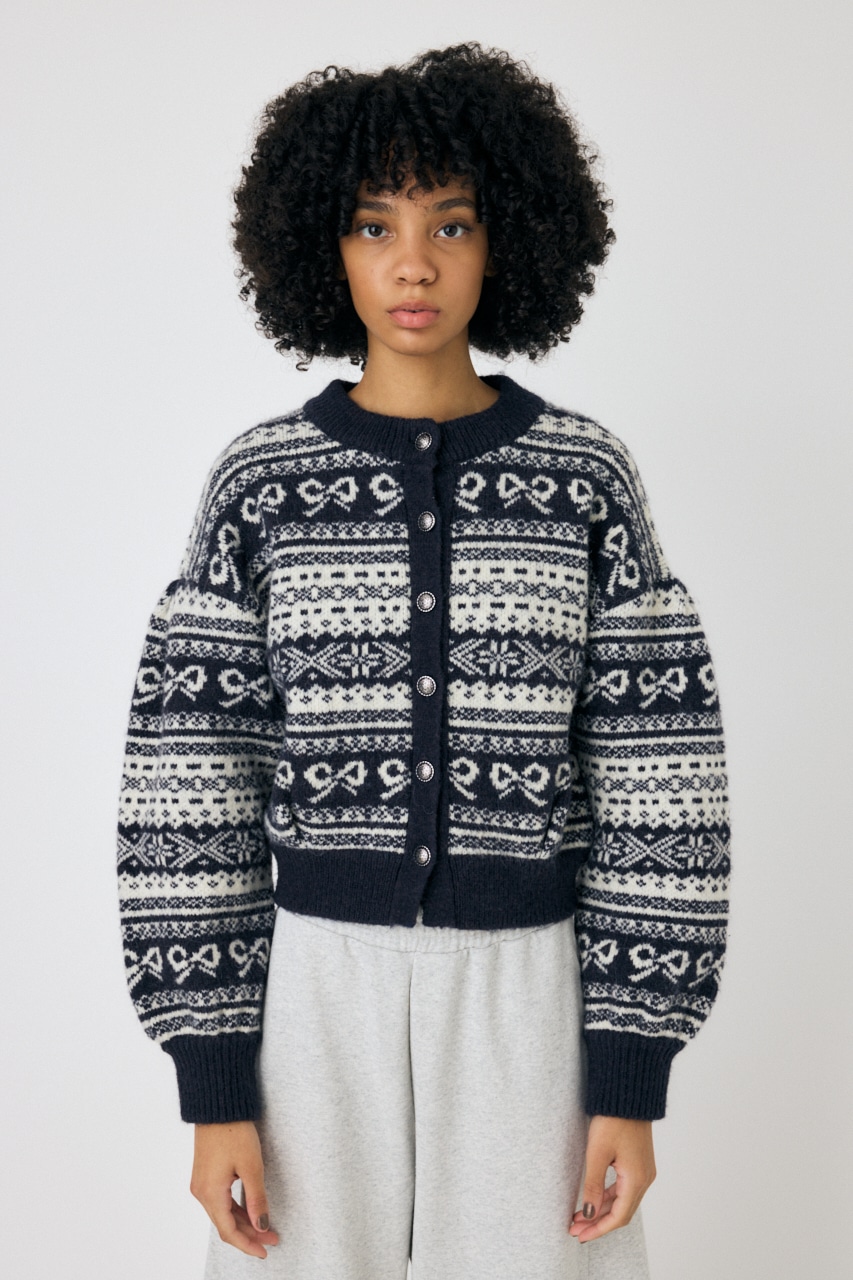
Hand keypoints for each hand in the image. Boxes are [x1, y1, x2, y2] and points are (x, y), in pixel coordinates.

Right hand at [190, 1120, 280, 1258]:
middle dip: (249, 1234)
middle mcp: (201, 1192)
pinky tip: (250, 1211)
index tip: (265, 1251)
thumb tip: (262, 1225)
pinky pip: (220, 1200)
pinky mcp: (205, 1175)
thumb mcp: (251, 1166)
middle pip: (225, 1224)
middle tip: (272, 1238)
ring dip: (243, 1222)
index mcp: (210, 1193)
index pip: (229, 1231)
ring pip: (223, 1213)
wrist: (217, 1106)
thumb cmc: (233, 1131)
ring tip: (265, 1227)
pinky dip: (235, 1209)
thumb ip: (256, 1199)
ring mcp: (201, 1183)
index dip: (248, 1244)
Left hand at [568, 1115, 655, 1241]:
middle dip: (598, 1222)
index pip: (618, 1217)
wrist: (628, 1094)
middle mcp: (644, 1179)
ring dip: (601, 1210)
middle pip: (621, 1212)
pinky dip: (607, 1197)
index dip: (598, 1229)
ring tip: (579, 1217)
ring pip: (622, 1200)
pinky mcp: (638, 1163)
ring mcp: (643, 1171)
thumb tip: (588, 1213)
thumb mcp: (597, 1153)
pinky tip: (592, 1200)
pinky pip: (623, 1188)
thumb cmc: (614, 1119)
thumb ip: (593, 1185)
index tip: (580, 1235)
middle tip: (575, 1229)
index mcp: (637, 1179)